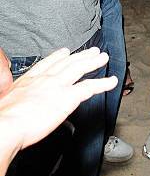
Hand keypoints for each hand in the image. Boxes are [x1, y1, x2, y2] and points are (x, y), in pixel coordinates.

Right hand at [0, 47, 116, 150]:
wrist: (6, 125)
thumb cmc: (3, 119)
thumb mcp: (5, 103)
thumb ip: (16, 102)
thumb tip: (16, 110)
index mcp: (29, 80)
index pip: (48, 64)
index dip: (58, 56)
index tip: (65, 52)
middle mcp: (45, 79)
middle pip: (67, 63)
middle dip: (81, 56)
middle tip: (92, 51)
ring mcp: (58, 86)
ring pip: (80, 69)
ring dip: (93, 62)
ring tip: (104, 58)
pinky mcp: (68, 97)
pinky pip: (90, 87)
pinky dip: (103, 83)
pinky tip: (112, 82)